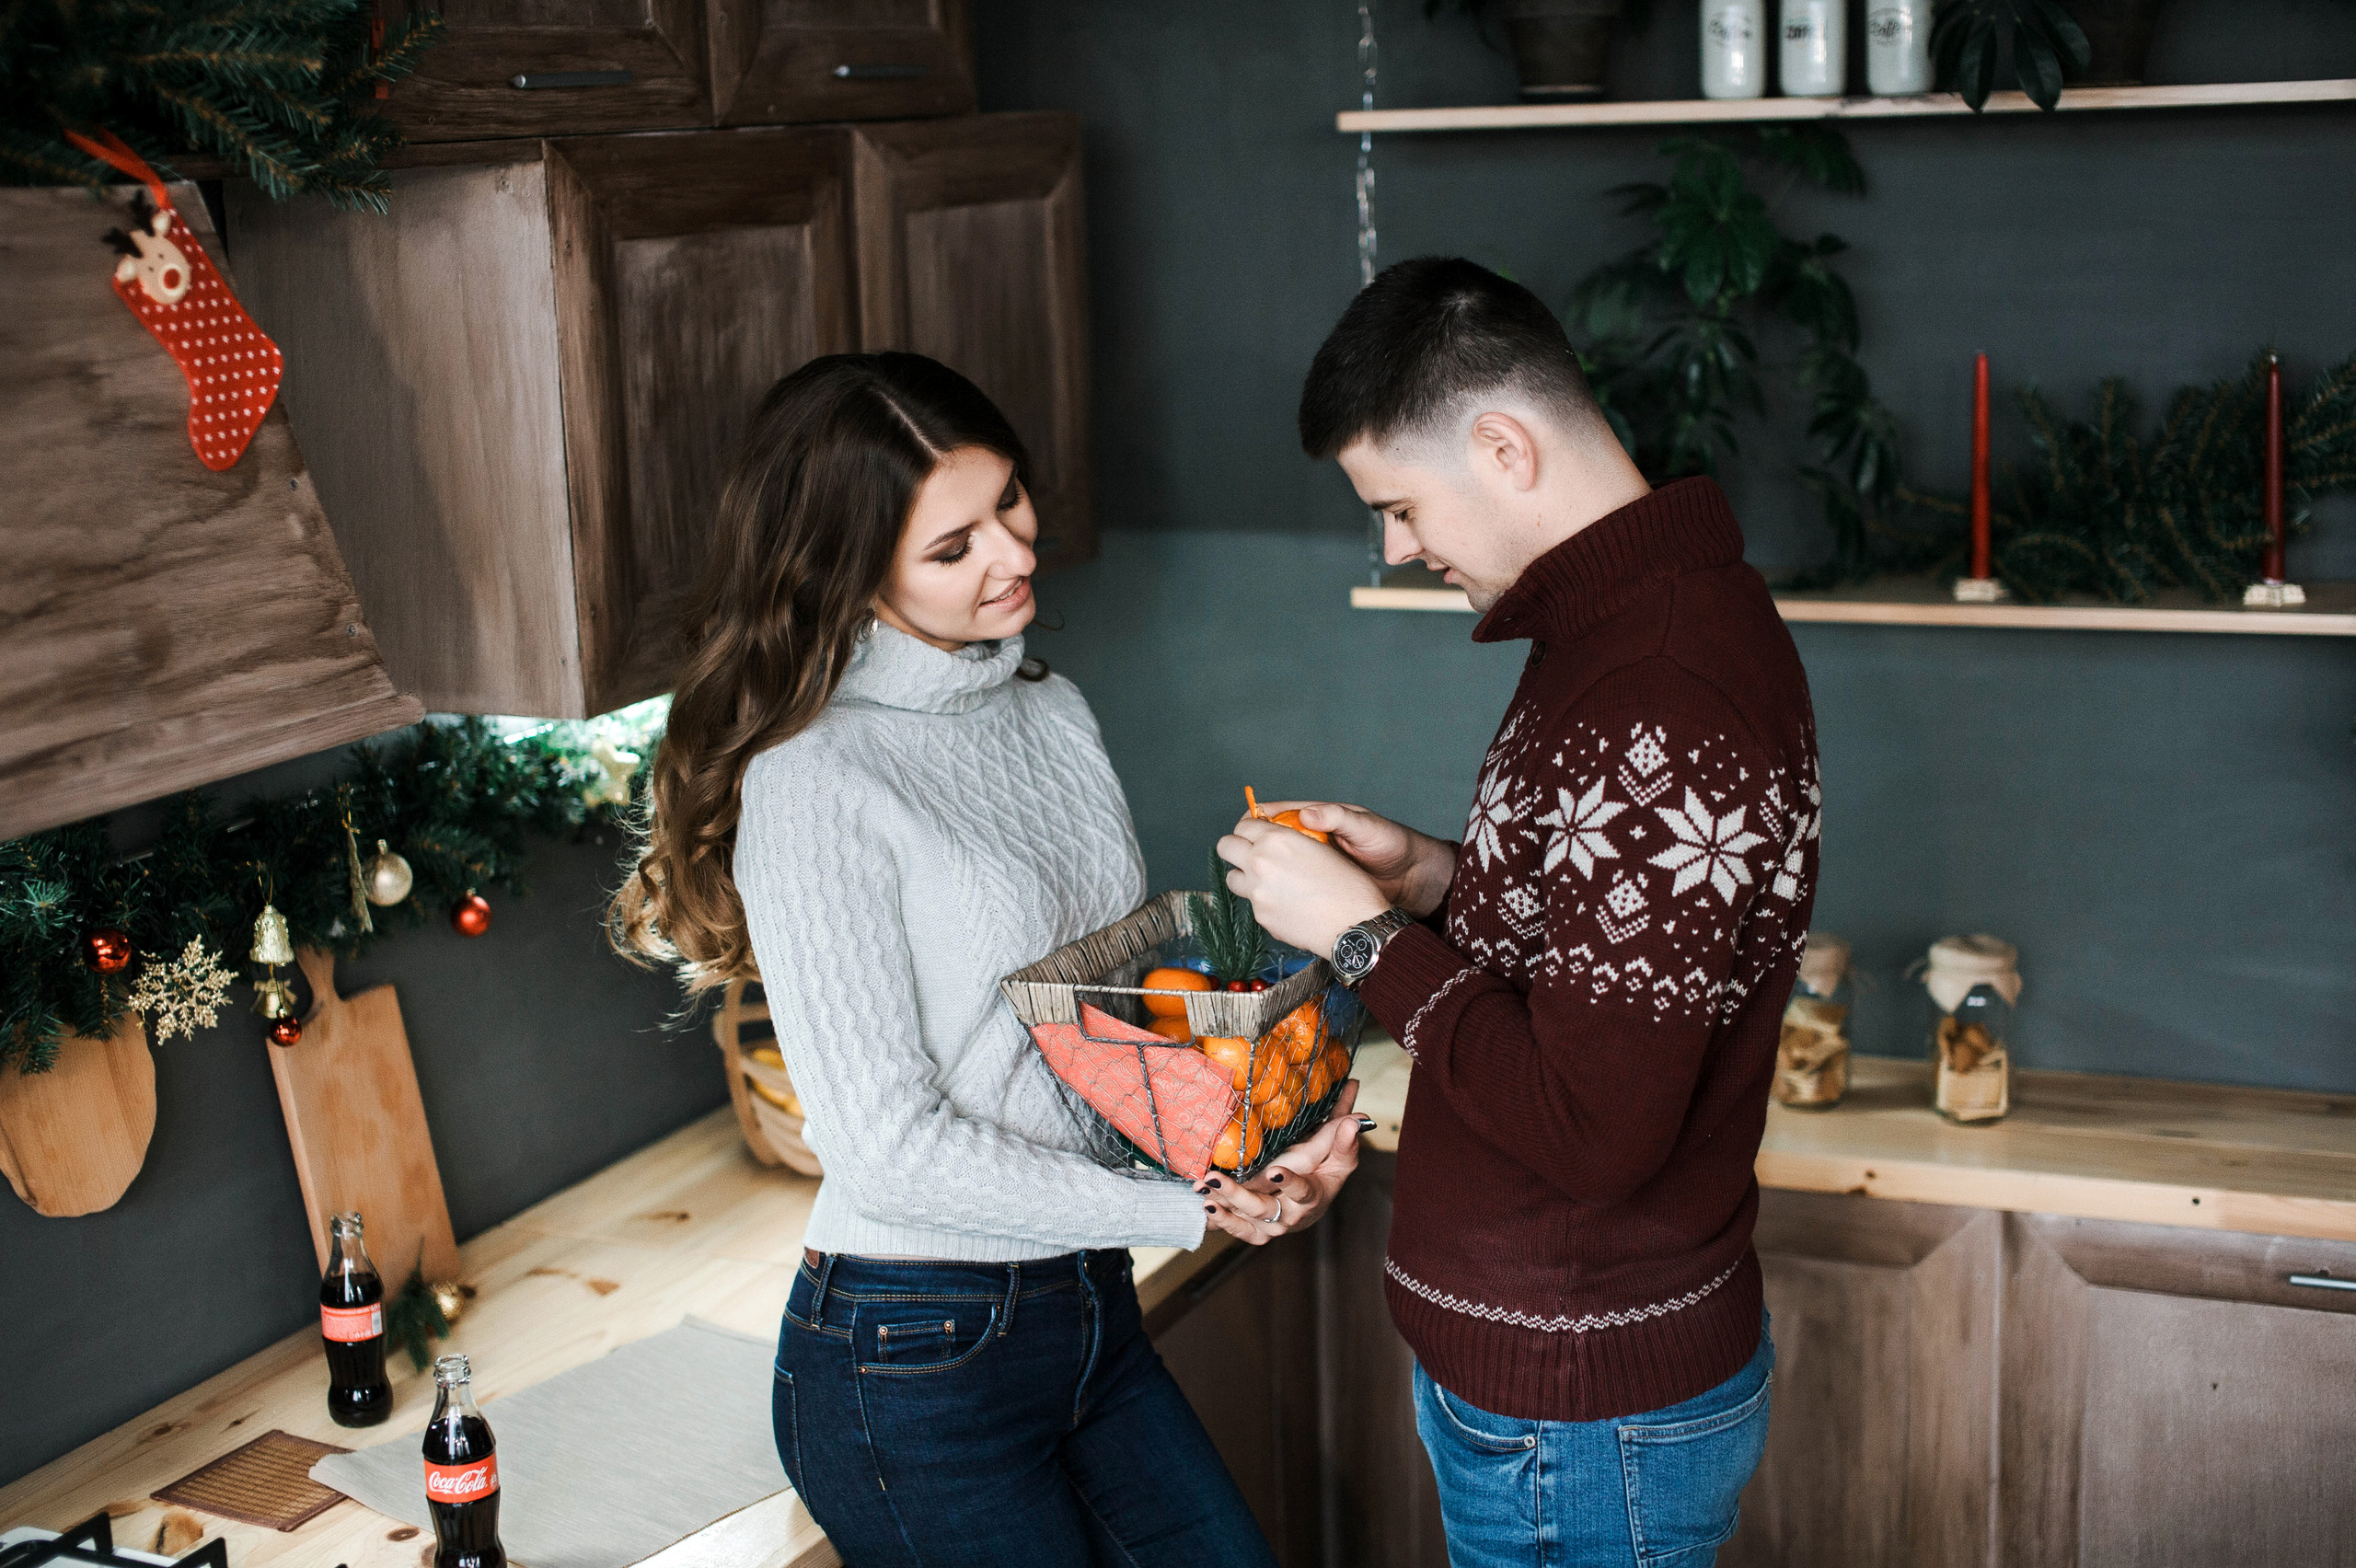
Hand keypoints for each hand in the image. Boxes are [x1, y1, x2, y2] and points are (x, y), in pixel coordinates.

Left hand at [1195, 1083, 1368, 1245]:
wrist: (1313, 1205)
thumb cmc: (1324, 1172)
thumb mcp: (1338, 1154)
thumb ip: (1343, 1132)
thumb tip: (1356, 1100)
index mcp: (1312, 1196)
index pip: (1302, 1190)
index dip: (1289, 1182)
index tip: (1275, 1170)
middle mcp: (1291, 1215)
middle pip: (1263, 1209)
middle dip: (1236, 1196)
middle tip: (1213, 1179)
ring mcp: (1271, 1225)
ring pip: (1245, 1221)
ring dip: (1221, 1207)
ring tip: (1202, 1190)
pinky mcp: (1255, 1230)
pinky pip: (1235, 1229)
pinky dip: (1218, 1220)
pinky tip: (1201, 1204)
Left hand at [1217, 817, 1387, 958]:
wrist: (1354, 926)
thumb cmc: (1347, 886)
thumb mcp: (1320, 847)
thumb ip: (1289, 840)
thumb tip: (1273, 840)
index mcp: (1277, 839)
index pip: (1244, 824)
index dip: (1250, 829)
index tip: (1254, 835)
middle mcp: (1260, 862)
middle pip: (1225, 846)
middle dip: (1236, 848)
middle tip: (1250, 854)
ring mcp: (1257, 892)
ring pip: (1232, 878)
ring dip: (1244, 877)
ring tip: (1267, 882)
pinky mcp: (1260, 916)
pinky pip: (1252, 904)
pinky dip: (1264, 902)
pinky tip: (1286, 905)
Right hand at [1247, 800, 1455, 918]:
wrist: (1411, 877)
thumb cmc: (1390, 843)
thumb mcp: (1365, 826)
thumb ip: (1336, 817)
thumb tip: (1305, 812)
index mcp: (1316, 819)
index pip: (1274, 814)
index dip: (1255, 819)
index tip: (1243, 829)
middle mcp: (1309, 840)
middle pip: (1267, 840)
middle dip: (1252, 846)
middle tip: (1244, 857)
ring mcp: (1310, 864)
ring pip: (1274, 865)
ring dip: (1262, 871)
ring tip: (1255, 878)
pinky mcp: (1316, 885)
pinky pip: (1289, 885)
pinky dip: (1278, 889)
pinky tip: (1273, 896)